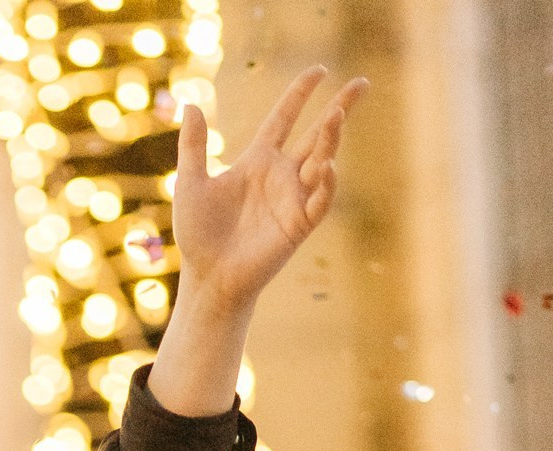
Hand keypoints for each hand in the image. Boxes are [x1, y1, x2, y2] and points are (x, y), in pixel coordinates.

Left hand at [172, 67, 365, 314]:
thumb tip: (190, 105)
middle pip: (317, 135)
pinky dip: (326, 183)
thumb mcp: (191, 183)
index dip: (300, 94)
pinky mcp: (299, 224)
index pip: (284, 119)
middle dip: (340, 109)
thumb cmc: (199, 235)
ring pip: (321, 161)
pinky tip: (327, 166)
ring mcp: (293, 198)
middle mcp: (281, 175)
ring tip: (335, 116)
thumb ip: (194, 146)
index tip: (319, 71)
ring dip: (330, 140)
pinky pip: (320, 200)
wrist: (207, 277)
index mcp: (258, 161)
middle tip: (363, 82)